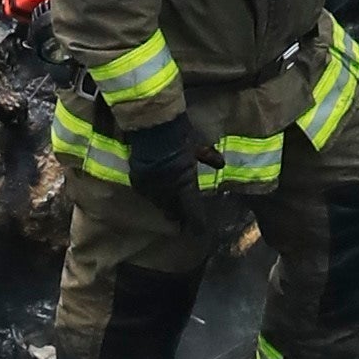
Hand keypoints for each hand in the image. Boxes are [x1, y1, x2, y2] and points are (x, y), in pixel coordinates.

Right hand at [120, 120, 211, 239]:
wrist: (153, 126)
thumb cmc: (179, 136)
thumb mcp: (197, 146)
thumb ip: (208, 157)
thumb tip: (221, 164)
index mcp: (185, 186)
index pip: (192, 212)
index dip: (196, 224)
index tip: (200, 232)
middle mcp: (167, 192)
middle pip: (173, 211)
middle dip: (179, 216)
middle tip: (183, 219)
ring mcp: (151, 188)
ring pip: (159, 204)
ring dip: (166, 206)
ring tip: (170, 207)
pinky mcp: (137, 181)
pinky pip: (147, 194)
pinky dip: (153, 194)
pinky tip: (156, 191)